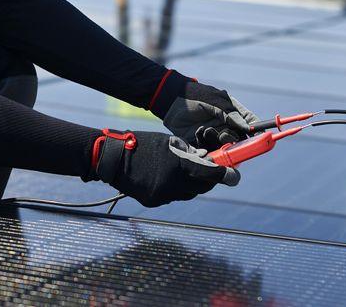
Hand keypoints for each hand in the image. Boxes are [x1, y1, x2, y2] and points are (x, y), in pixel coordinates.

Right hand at [90, 129, 239, 206]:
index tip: (234, 176)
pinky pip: (172, 197)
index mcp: (178, 165)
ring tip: (184, 171)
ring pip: (188, 194)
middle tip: (213, 171)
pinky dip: (175, 189)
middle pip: (202, 188)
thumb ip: (190, 154)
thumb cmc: (142, 143)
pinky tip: (167, 178)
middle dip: (209, 180)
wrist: (111, 159)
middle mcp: (172, 184)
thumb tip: (208, 160)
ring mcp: (162, 196)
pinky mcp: (153, 202)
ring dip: (192, 184)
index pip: (210, 175)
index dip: (224, 176)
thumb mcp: (169, 143)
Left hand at [163, 81, 257, 148]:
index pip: (250, 123)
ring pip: (225, 146)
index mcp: (233, 113)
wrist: (171, 100)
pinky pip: (209, 149)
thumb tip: (247, 128)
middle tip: (226, 135)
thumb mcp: (215, 101)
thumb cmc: (196, 96)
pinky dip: (206, 144)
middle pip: (239, 139)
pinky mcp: (201, 142)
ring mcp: (214, 134)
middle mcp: (226, 125)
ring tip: (208, 130)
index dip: (258, 131)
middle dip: (236, 140)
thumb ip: (231, 114)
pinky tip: (199, 132)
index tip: (262, 137)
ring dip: (219, 141)